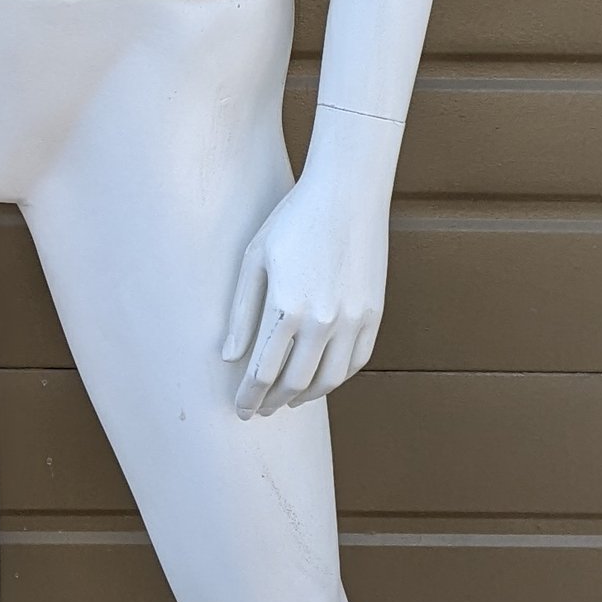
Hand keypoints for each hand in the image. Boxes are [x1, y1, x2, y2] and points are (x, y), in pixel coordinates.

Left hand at [222, 110, 400, 419]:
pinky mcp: (373, 312)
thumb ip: (241, 312)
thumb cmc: (292, 218)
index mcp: (286, 306)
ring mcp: (353, 318)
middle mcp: (322, 320)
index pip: (262, 372)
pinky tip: (321, 378)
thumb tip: (228, 357)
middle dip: (273, 402)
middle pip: (294, 382)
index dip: (249, 396)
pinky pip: (356, 361)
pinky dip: (337, 378)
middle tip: (260, 410)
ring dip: (306, 396)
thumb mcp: (254, 258)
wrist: (347, 192)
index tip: (241, 408)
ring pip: (329, 379)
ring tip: (288, 400)